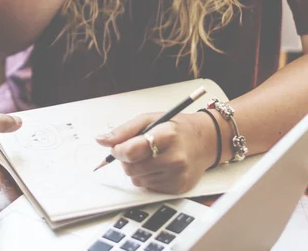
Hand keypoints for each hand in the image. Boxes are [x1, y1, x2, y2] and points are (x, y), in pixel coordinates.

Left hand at [96, 112, 215, 193]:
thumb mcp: (149, 119)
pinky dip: (147, 177)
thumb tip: (101, 140)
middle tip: (136, 150)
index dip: (118, 151)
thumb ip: (123, 131)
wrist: (206, 141)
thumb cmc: (176, 128)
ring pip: (136, 179)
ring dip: (137, 169)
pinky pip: (147, 187)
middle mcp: (175, 158)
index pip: (131, 151)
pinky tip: (159, 166)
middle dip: (126, 160)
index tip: (117, 147)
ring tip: (152, 156)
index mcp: (167, 135)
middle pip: (131, 168)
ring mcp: (177, 175)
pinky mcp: (178, 188)